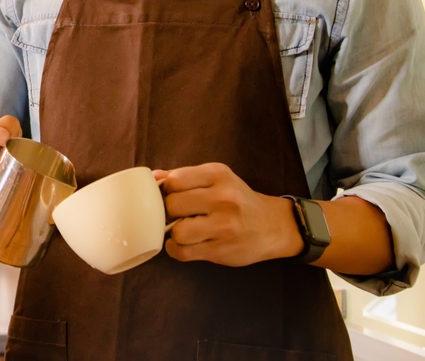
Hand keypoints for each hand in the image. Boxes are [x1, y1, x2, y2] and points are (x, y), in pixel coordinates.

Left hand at [157, 163, 303, 266]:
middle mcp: (223, 199)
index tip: (172, 195)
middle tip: (178, 214)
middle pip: (173, 205)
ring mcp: (224, 227)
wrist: (273, 226)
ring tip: (183, 229)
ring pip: (178, 232)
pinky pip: (183, 252)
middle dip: (170, 211)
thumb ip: (184, 177)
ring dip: (174, 233)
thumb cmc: (238, 200)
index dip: (167, 190)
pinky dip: (176, 249)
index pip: (174, 180)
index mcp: (218, 175)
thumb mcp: (216, 179)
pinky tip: (183, 243)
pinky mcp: (222, 250)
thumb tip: (152, 177)